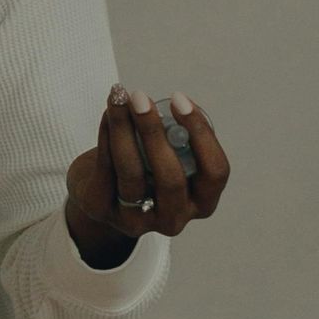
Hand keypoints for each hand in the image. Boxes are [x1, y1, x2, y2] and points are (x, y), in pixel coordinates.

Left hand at [66, 87, 229, 264]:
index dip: (201, 134)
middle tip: (140, 98)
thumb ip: (180, 138)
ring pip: (132, 172)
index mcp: (202, 202)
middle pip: (171, 178)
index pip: (215, 171)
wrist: (102, 194)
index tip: (179, 100)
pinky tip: (108, 113)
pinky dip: (106, 135)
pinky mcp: (103, 211)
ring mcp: (136, 220)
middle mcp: (173, 218)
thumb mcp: (173, 157)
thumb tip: (176, 103)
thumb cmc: (148, 168)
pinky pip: (105, 170)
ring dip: (124, 129)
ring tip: (119, 97)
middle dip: (154, 132)